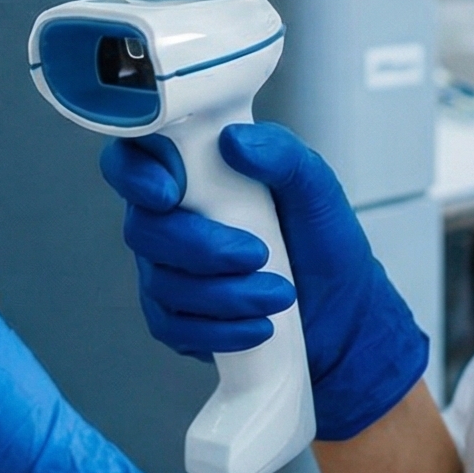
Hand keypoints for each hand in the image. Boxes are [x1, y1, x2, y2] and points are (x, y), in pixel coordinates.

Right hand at [100, 123, 428, 442]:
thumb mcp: (317, 188)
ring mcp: (168, 271)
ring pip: (163, 283)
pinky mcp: (177, 318)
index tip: (170, 192)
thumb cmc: (322, 242)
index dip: (136, 174)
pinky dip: (220, 330)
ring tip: (279, 294)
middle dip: (200, 247)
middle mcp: (170, 220)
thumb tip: (235, 142)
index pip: (131, 161)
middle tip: (256, 253)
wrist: (341, 311)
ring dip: (224, 294)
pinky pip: (174, 328)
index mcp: (193, 174)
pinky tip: (259, 326)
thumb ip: (282, 155)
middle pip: (144, 230)